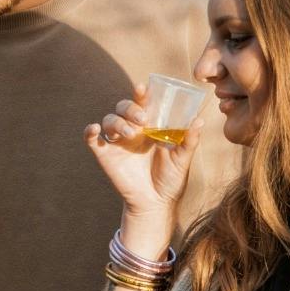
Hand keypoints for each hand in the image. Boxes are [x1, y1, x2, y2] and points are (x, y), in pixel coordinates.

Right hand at [83, 83, 203, 216]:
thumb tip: (199, 120)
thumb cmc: (171, 179)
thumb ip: (189, 140)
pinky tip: (93, 130)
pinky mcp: (106, 155)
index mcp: (150, 126)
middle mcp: (132, 130)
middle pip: (123, 107)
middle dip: (130, 108)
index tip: (142, 87)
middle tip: (142, 119)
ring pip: (109, 119)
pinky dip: (90, 132)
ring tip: (129, 133)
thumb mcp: (183, 159)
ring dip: (117, 122)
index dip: (141, 93)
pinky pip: (92, 139)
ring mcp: (118, 142)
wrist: (156, 203)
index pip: (144, 103)